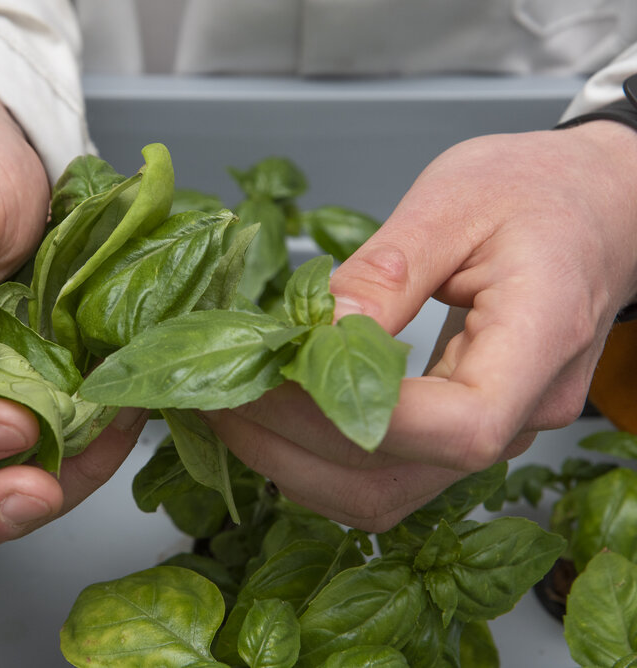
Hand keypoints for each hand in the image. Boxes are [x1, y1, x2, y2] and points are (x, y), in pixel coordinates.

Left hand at [205, 121, 636, 531]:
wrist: (594, 205)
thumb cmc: (537, 190)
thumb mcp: (456, 202)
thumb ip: (386, 272)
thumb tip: (313, 332)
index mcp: (540, 341)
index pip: (456, 427)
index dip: (351, 417)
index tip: (268, 375)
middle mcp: (522, 410)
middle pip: (400, 474)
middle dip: (291, 442)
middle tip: (214, 391)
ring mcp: (494, 433)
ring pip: (383, 493)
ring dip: (293, 462)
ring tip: (226, 407)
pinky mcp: (461, 433)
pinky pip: (385, 475)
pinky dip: (316, 457)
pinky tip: (271, 417)